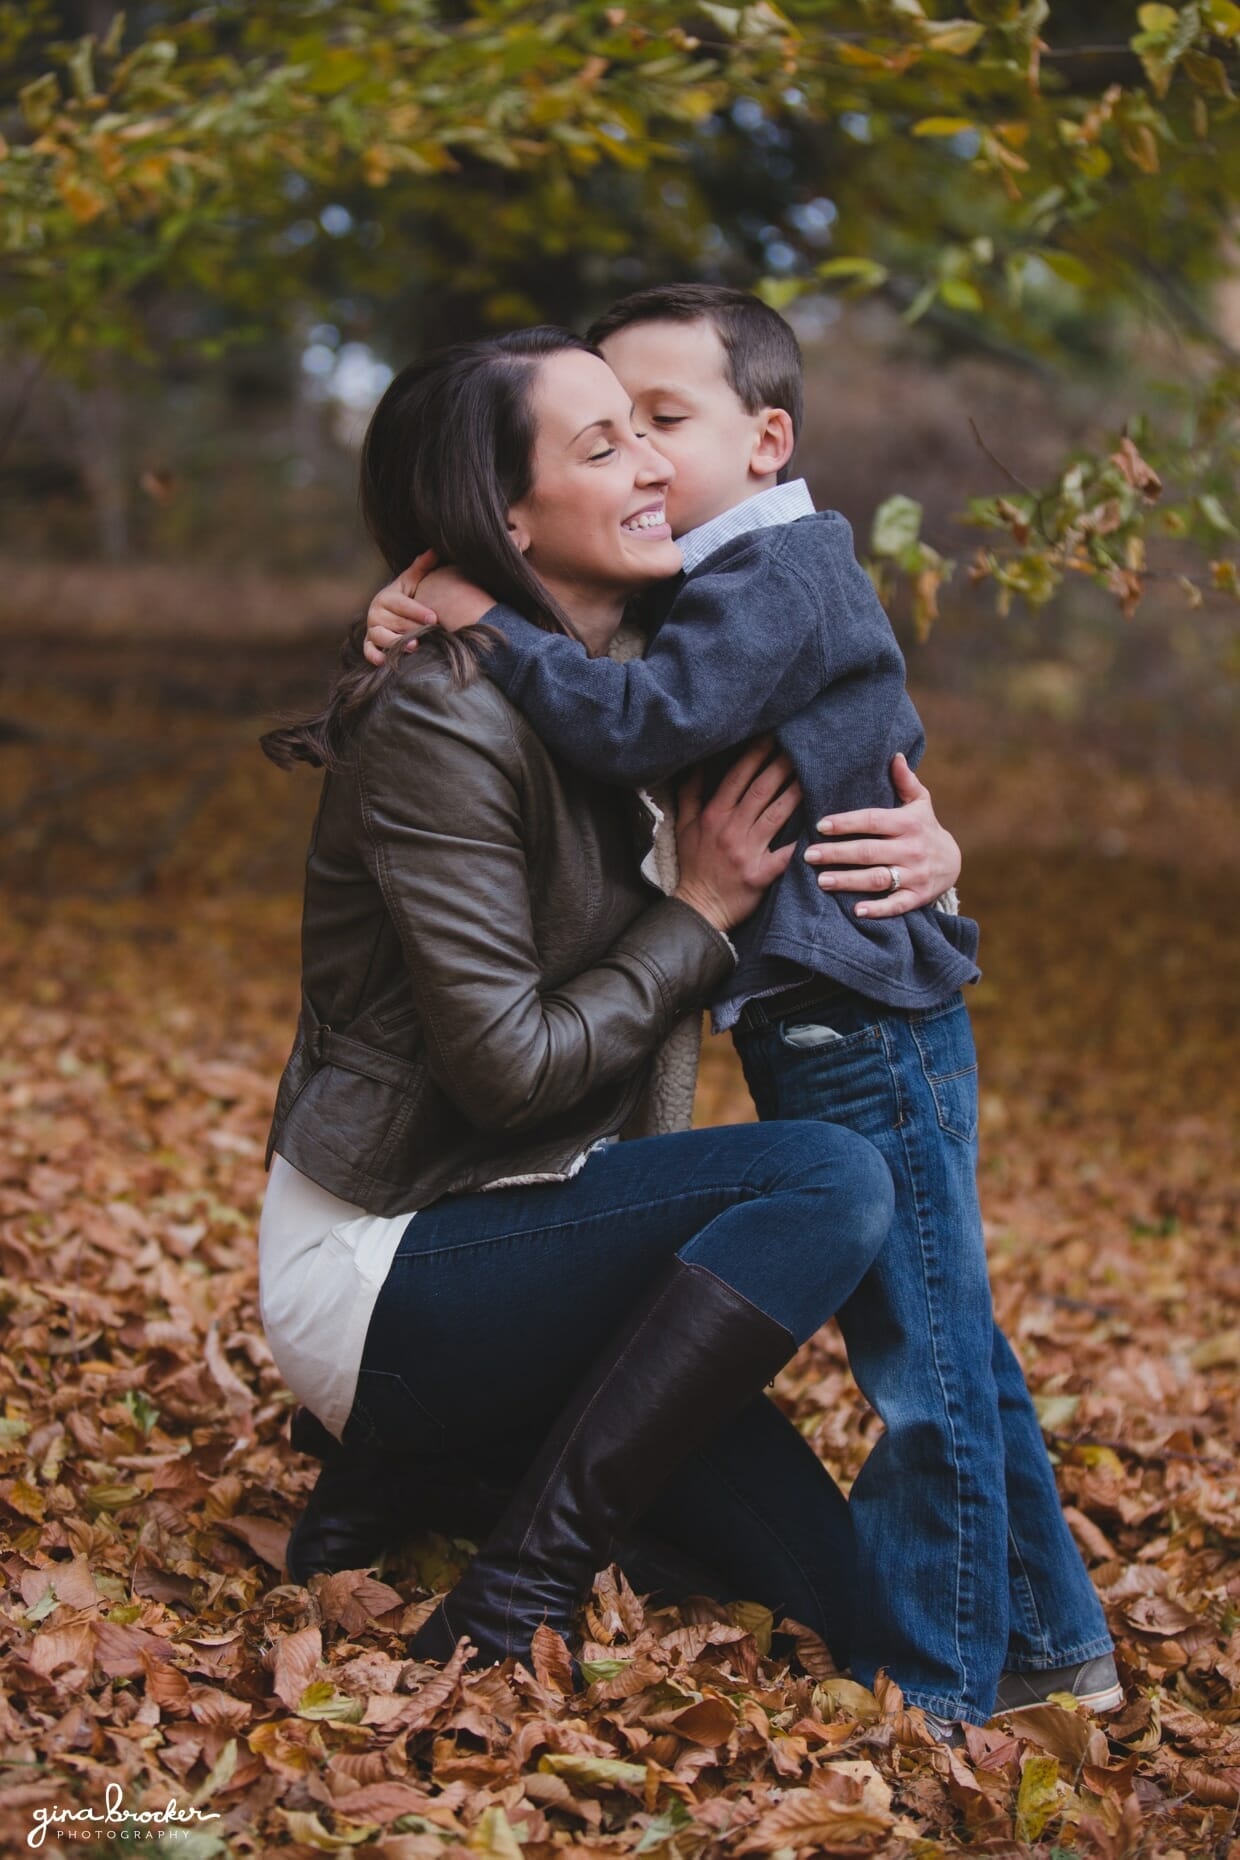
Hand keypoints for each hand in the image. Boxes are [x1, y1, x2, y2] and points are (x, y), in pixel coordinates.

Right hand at [363, 561, 498, 667]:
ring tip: (414, 646)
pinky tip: (384, 661)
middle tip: (431, 634)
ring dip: (396, 642)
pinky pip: (368, 651)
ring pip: (381, 636)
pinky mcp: (369, 643)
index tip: (434, 618)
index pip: (403, 605)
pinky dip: (374, 656)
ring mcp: (372, 629)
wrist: (389, 612)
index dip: (418, 611)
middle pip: (395, 622)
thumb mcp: (412, 581)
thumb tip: (434, 550)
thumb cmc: (405, 597)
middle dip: (413, 628)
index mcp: (387, 597)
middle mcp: (376, 612)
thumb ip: (421, 567)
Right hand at [673, 739, 801, 934]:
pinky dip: (802, 840)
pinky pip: (786, 853)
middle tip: (800, 746)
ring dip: (796, 792)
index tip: (771, 737)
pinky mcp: (761, 874)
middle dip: (781, 765)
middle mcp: (731, 829)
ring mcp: (747, 851)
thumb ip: (689, 795)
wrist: (698, 908)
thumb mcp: (684, 828)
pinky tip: (819, 825)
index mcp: (713, 816)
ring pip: (777, 814)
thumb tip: (695, 765)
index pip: (736, 777)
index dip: (755, 755)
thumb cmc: (693, 866)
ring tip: (814, 774)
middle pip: (761, 790)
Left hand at [804, 753, 961, 919]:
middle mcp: (911, 849)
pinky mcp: (918, 897)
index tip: (820, 825)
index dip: (846, 823)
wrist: (953, 861)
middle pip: (869, 852)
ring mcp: (915, 875)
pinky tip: (856, 910)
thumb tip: (894, 755)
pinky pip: (896, 905)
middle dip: (837, 854)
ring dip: (849, 881)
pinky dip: (878, 909)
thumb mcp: (919, 803)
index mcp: (908, 824)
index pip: (872, 821)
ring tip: (821, 881)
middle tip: (809, 855)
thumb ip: (905, 781)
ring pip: (877, 879)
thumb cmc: (924, 827)